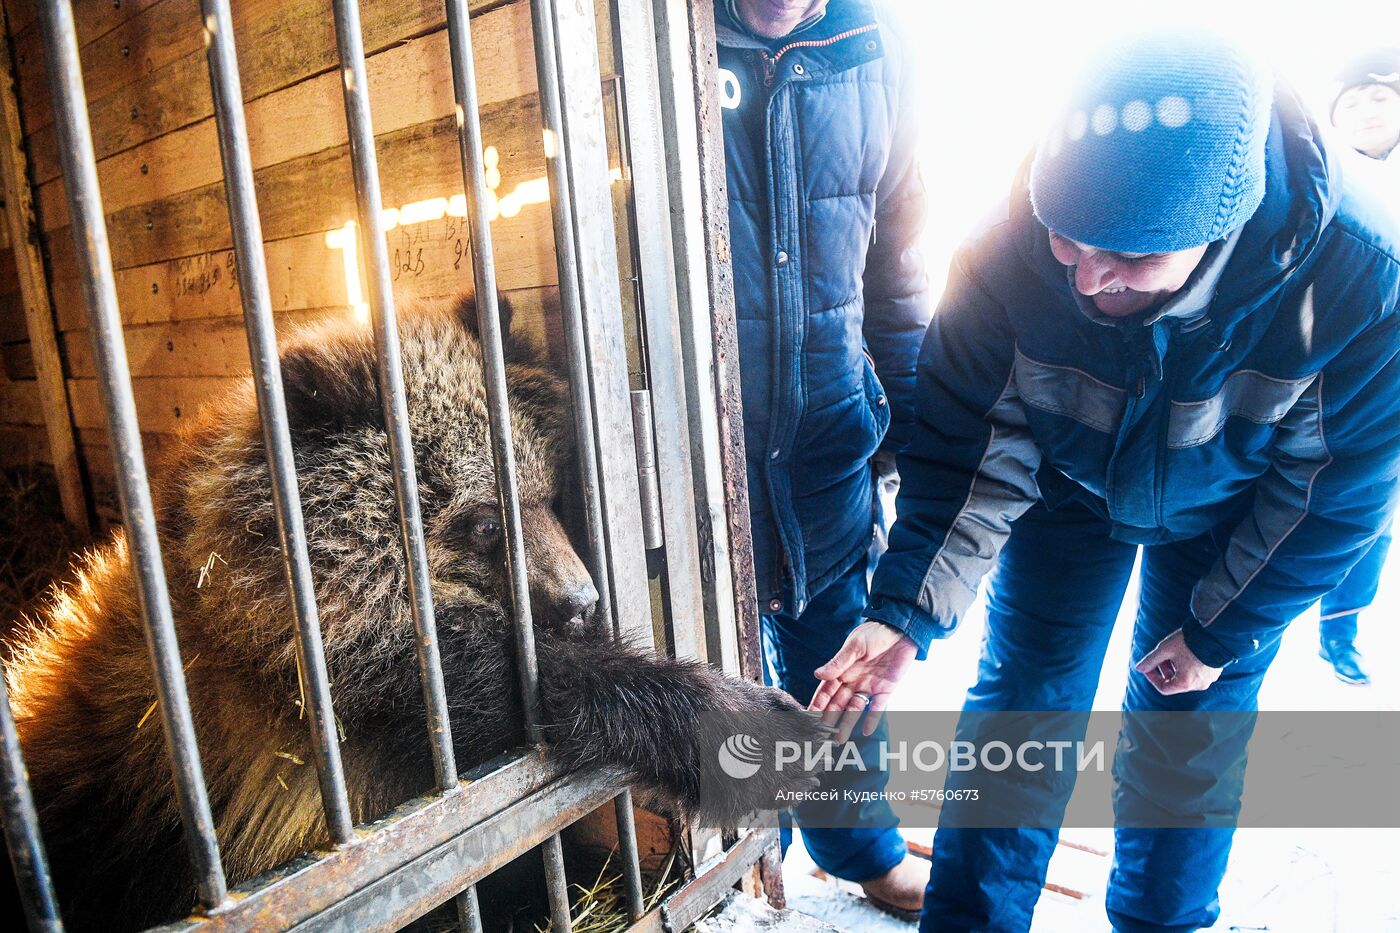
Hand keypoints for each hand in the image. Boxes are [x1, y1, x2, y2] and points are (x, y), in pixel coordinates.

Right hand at [809, 621, 917, 741]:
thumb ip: (838, 662)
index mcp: (843, 669)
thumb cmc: (874, 632)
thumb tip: (818, 675)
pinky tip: (867, 730)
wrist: (902, 628)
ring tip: (840, 738)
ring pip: (855, 709)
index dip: (818, 703)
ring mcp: (869, 686)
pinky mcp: (886, 689)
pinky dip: (872, 718)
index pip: (826, 690)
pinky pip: (878, 707)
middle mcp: (854, 680)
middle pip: (838, 703)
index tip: (809, 717)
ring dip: (847, 723)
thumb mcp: (855, 645)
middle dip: (829, 718)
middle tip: (822, 734)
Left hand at [1134, 628, 1222, 694]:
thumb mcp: (1165, 649)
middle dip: (1165, 670)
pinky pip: (1197, 673)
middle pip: (1175, 683)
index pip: (1163, 688)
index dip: (1153, 678)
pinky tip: (1187, 652)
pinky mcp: (1215, 672)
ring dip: (1176, 668)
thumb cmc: (1189, 642)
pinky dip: (1188, 666)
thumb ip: (1150, 660)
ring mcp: (1208, 680)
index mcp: (1185, 683)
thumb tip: (1139, 669)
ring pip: (1186, 678)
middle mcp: (1198, 685)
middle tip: (1161, 658)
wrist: (1216, 633)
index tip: (1149, 667)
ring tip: (1174, 653)